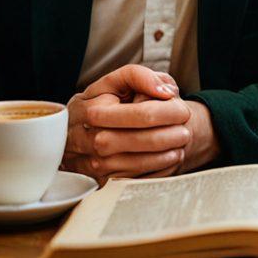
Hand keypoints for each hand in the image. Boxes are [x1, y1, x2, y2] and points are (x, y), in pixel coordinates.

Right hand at [61, 64, 191, 182]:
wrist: (72, 129)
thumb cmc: (100, 101)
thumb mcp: (114, 81)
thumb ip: (140, 76)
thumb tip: (166, 92)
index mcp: (93, 109)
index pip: (142, 114)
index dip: (169, 112)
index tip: (183, 111)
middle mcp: (88, 139)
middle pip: (140, 141)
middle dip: (169, 137)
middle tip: (185, 132)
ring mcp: (91, 163)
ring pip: (136, 164)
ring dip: (164, 156)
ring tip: (180, 147)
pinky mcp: (98, 180)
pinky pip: (131, 180)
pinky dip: (153, 172)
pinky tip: (166, 162)